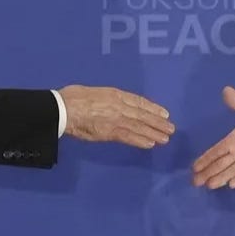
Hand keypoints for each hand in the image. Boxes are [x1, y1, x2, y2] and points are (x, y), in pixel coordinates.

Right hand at [58, 85, 174, 148]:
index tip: (164, 114)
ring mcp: (116, 119)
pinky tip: (150, 144)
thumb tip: (112, 104)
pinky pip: (128, 137)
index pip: (139, 102)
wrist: (63, 108)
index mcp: (115, 94)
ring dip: (154, 132)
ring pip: (139, 126)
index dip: (153, 108)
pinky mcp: (110, 132)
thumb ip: (108, 99)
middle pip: (143, 115)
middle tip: (171, 128)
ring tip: (166, 138)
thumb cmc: (73, 98)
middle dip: (158, 122)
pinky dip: (140, 140)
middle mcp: (119, 105)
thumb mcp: (96, 92)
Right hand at [192, 86, 234, 188]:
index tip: (194, 167)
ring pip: (232, 170)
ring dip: (221, 177)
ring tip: (210, 185)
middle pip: (221, 164)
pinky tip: (232, 185)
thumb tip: (226, 90)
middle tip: (195, 182)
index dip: (206, 158)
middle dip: (208, 172)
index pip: (217, 150)